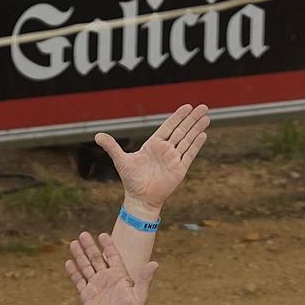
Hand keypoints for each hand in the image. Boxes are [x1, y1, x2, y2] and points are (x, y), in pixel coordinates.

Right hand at [66, 231, 158, 304]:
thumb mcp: (140, 295)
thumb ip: (145, 279)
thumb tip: (155, 264)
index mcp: (119, 275)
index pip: (113, 256)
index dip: (108, 245)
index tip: (102, 235)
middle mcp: (107, 277)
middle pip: (96, 258)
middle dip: (90, 246)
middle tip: (83, 234)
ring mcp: (96, 285)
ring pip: (86, 266)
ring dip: (80, 255)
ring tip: (73, 243)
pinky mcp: (87, 295)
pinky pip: (79, 281)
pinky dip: (73, 272)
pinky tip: (69, 262)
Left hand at [95, 103, 210, 217]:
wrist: (140, 198)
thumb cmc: (131, 180)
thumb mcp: (121, 160)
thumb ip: (112, 147)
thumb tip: (97, 135)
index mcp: (154, 144)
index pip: (169, 127)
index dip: (178, 117)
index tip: (187, 106)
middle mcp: (166, 150)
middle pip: (182, 130)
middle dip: (192, 119)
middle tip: (203, 106)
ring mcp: (174, 159)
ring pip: (188, 140)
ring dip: (197, 128)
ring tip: (207, 117)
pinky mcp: (179, 169)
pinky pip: (189, 155)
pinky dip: (196, 145)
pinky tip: (203, 135)